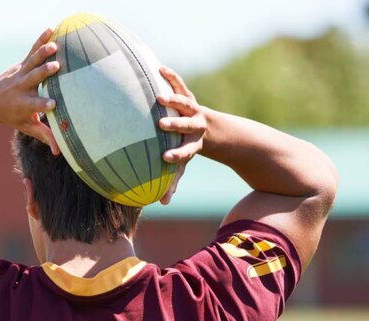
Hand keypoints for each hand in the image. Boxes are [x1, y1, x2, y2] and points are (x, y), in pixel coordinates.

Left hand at [0, 28, 60, 154]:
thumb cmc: (12, 116)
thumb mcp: (26, 127)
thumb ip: (43, 136)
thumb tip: (59, 152)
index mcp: (24, 105)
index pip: (35, 106)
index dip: (44, 105)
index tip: (53, 104)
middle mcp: (22, 88)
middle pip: (34, 79)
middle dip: (44, 73)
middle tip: (56, 67)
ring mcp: (21, 74)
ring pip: (33, 62)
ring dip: (43, 54)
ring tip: (55, 47)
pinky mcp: (21, 63)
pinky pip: (32, 50)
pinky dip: (41, 39)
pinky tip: (51, 29)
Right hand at [156, 67, 206, 204]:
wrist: (209, 129)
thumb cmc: (188, 148)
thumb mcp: (183, 165)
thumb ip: (172, 182)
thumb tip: (162, 204)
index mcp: (193, 144)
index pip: (186, 151)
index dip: (177, 154)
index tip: (165, 157)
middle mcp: (195, 126)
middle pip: (186, 125)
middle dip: (176, 124)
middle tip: (162, 124)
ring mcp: (193, 109)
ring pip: (185, 103)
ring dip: (173, 100)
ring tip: (159, 97)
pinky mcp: (188, 96)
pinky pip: (180, 85)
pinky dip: (171, 77)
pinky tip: (159, 68)